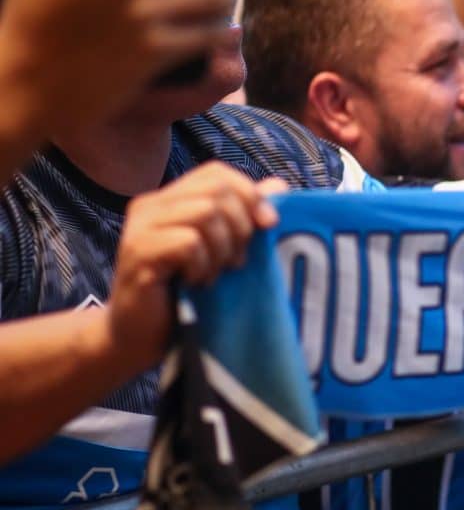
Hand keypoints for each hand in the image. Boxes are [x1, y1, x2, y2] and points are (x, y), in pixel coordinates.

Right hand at [107, 164, 286, 367]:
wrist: (137, 336)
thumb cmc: (183, 292)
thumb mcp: (221, 250)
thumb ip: (245, 216)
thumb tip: (279, 187)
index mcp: (169, 200)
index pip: (217, 173)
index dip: (250, 194)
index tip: (268, 226)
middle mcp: (150, 206)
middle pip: (216, 190)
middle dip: (240, 226)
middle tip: (235, 260)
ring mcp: (140, 229)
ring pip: (204, 213)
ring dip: (222, 248)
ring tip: (213, 273)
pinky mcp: (138, 255)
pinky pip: (188, 243)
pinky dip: (203, 265)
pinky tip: (196, 282)